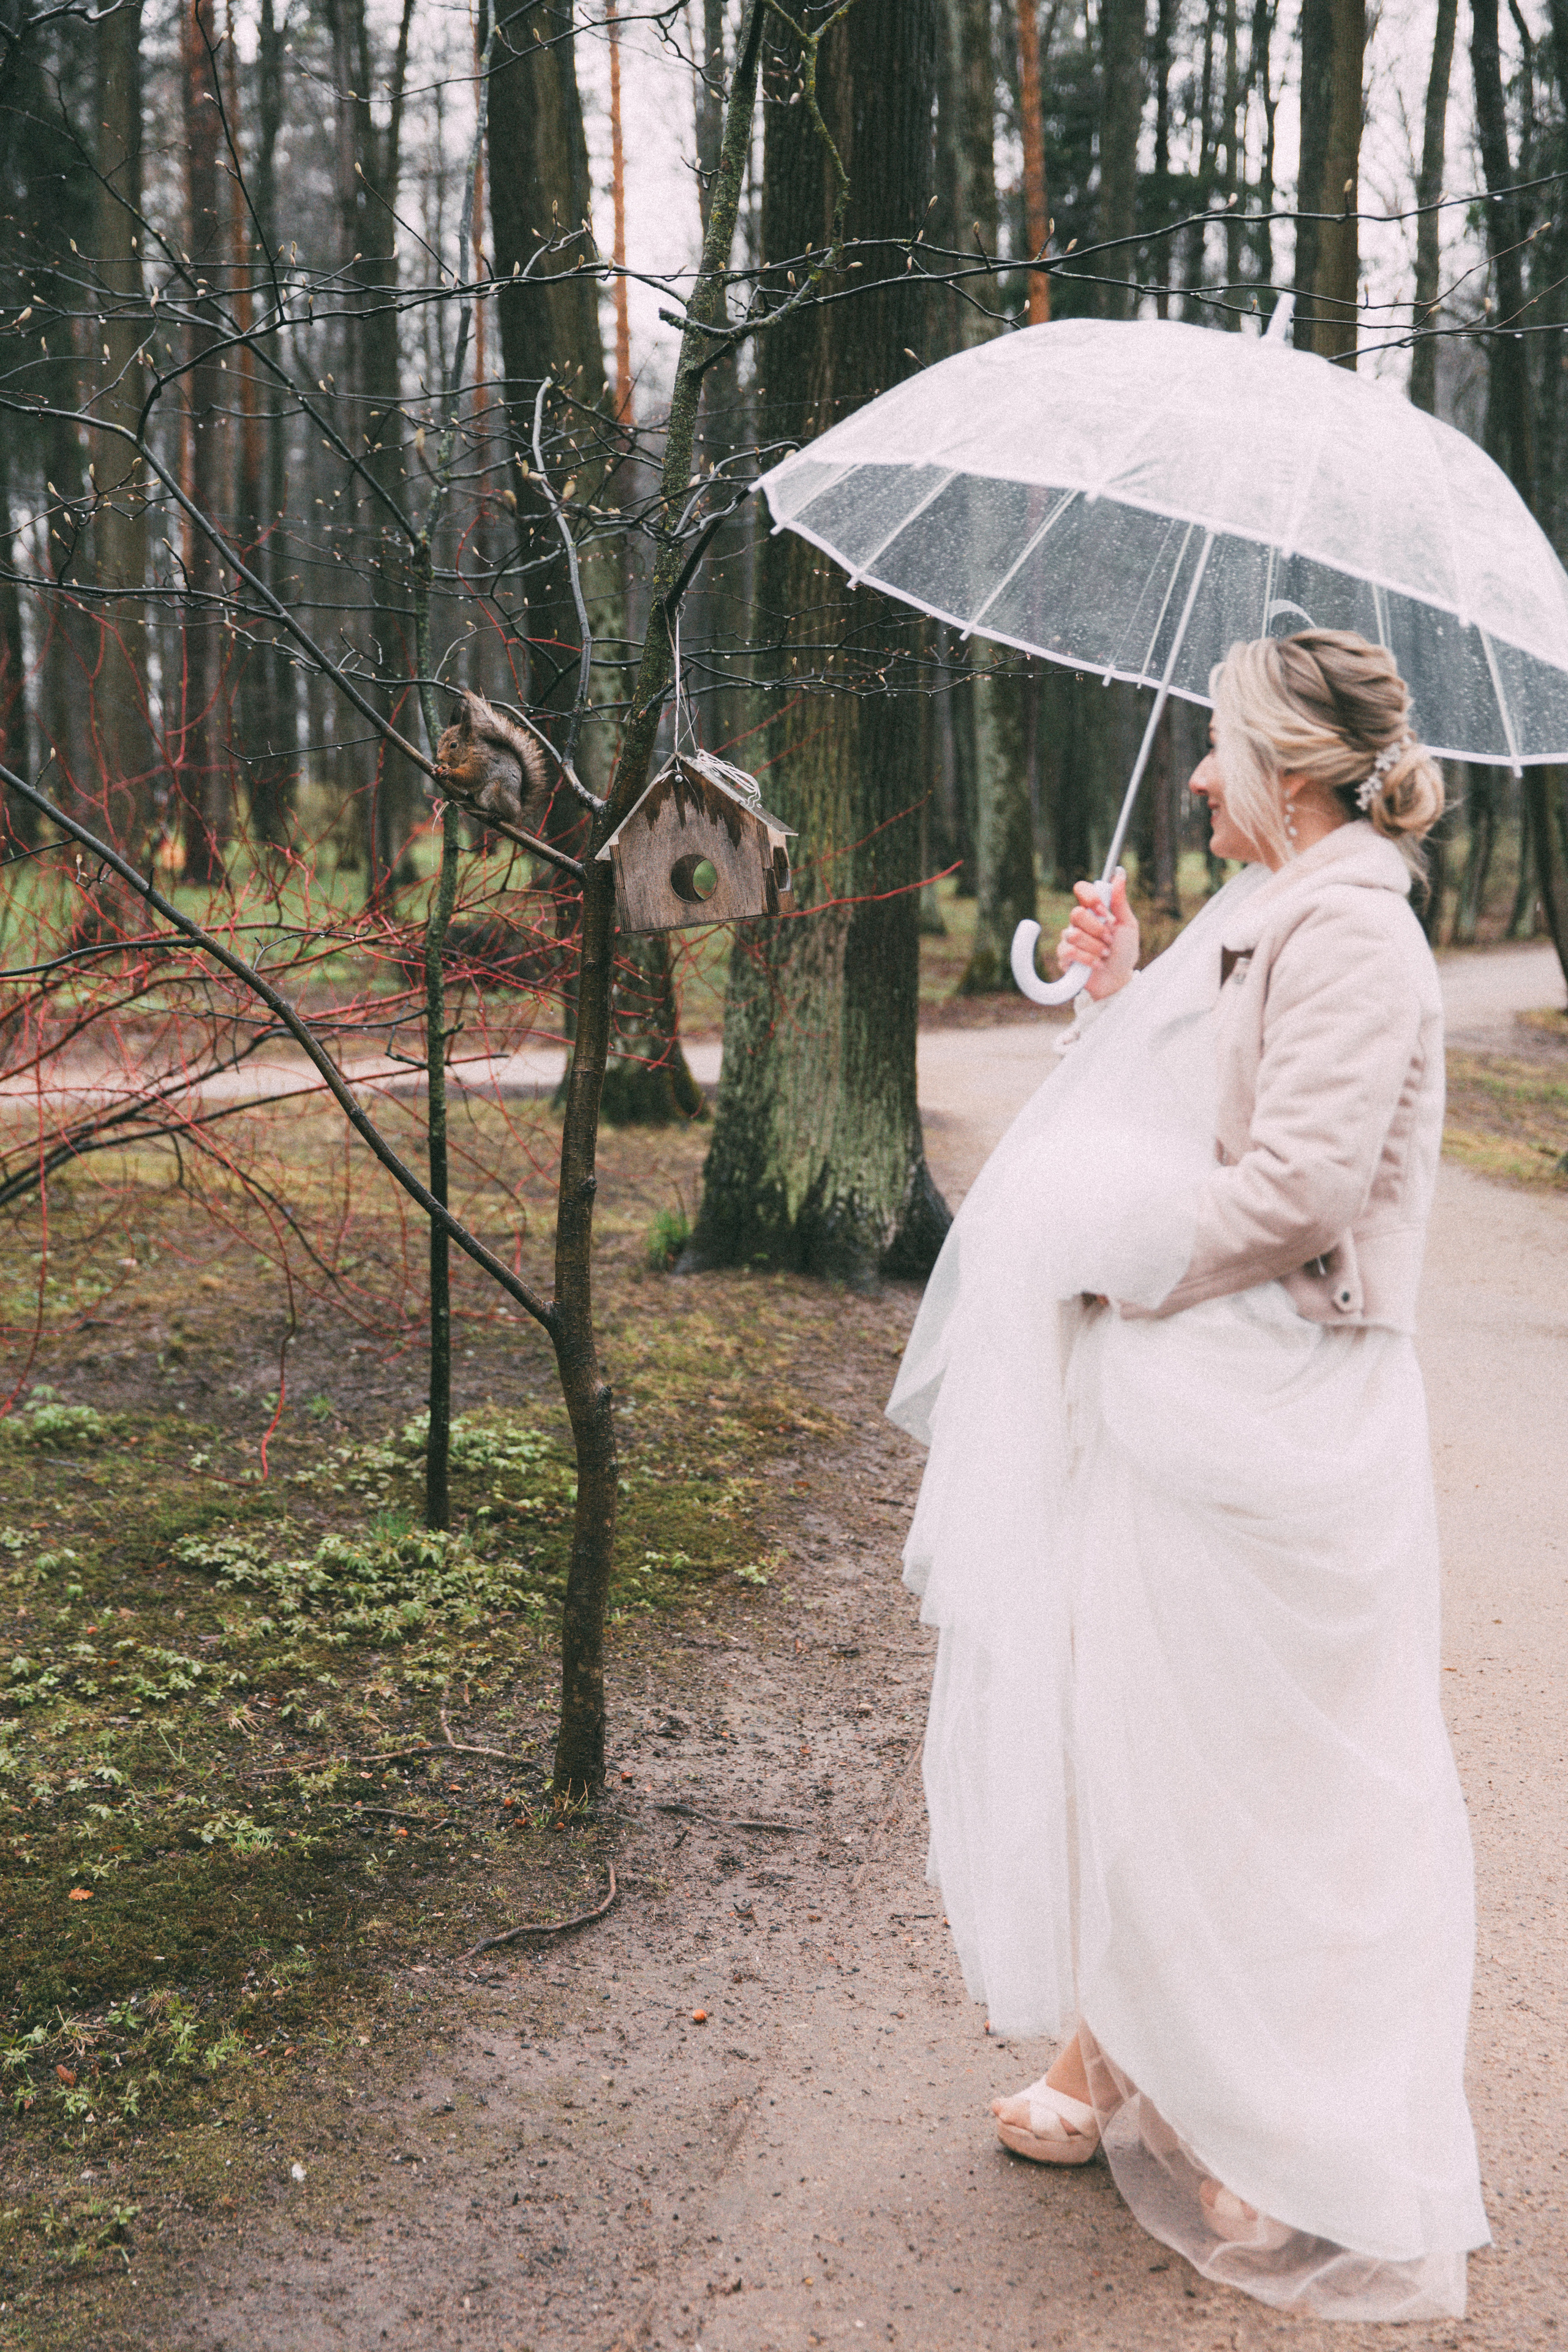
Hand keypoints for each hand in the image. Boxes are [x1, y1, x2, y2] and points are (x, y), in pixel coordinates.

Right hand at [1056, 869, 1138, 999]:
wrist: (1119, 979)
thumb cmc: (1125, 952)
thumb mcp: (1128, 925)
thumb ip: (1120, 901)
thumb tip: (1119, 873)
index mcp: (1094, 910)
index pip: (1081, 889)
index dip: (1090, 897)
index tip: (1104, 911)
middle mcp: (1079, 922)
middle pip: (1076, 913)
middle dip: (1097, 930)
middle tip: (1109, 940)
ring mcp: (1069, 939)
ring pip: (1074, 935)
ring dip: (1096, 948)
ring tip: (1105, 955)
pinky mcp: (1064, 958)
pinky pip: (1069, 951)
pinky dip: (1088, 959)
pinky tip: (1097, 965)